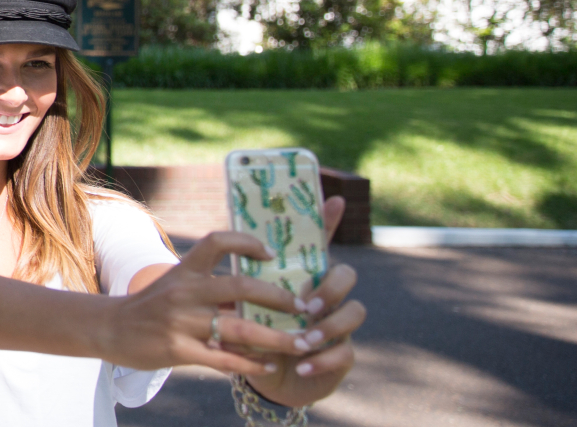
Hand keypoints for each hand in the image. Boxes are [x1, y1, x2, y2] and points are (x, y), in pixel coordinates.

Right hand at [99, 231, 316, 374]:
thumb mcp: (176, 286)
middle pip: (240, 287)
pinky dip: (252, 364)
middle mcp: (184, 291)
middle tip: (305, 308)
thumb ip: (210, 287)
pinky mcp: (178, 350)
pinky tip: (269, 366)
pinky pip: (224, 360)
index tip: (271, 254)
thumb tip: (257, 291)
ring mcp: (181, 322)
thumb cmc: (151, 306)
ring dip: (276, 338)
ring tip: (301, 344)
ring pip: (240, 329)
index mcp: (185, 270)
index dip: (247, 242)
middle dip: (279, 299)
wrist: (111, 329)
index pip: (217, 241)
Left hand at [246, 195, 367, 406]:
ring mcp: (338, 323)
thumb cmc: (255, 334)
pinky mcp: (342, 354)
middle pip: (346, 275)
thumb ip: (242, 282)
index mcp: (302, 277)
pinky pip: (345, 353)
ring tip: (303, 341)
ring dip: (328, 327)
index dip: (329, 221)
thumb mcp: (243, 307)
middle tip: (306, 306)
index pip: (319, 244)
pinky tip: (303, 365)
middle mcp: (326, 296)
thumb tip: (221, 249)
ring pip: (354, 312)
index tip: (335, 199)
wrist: (269, 376)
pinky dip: (323, 360)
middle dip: (329, 288)